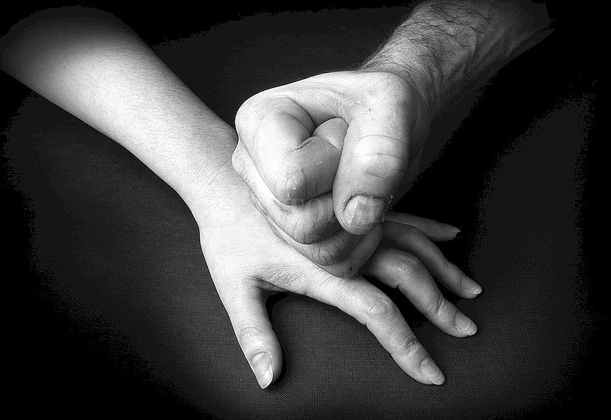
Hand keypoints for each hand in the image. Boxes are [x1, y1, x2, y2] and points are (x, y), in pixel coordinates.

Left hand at [197, 158, 480, 387]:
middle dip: (440, 307)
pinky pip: (402, 215)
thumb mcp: (233, 284)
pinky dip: (429, 226)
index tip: (432, 372)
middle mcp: (349, 243)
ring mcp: (354, 221)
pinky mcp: (351, 202)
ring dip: (444, 268)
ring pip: (413, 245)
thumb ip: (253, 333)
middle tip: (467, 329)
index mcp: (325, 269)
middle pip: (408, 278)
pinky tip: (450, 232)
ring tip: (471, 288)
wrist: (223, 176)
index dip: (406, 346)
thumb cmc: (226, 233)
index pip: (378, 314)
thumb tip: (268, 379)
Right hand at [233, 70, 430, 270]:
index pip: (292, 181)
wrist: (388, 120)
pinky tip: (364, 210)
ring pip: (315, 249)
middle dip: (348, 201)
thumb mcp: (392, 106)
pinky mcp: (289, 230)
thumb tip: (356, 216)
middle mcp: (253, 166)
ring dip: (358, 226)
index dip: (335, 169)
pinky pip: (330, 263)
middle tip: (357, 164)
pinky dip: (359, 245)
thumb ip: (378, 154)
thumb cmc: (381, 103)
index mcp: (258, 122)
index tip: (346, 133)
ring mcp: (268, 202)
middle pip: (301, 224)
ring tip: (363, 185)